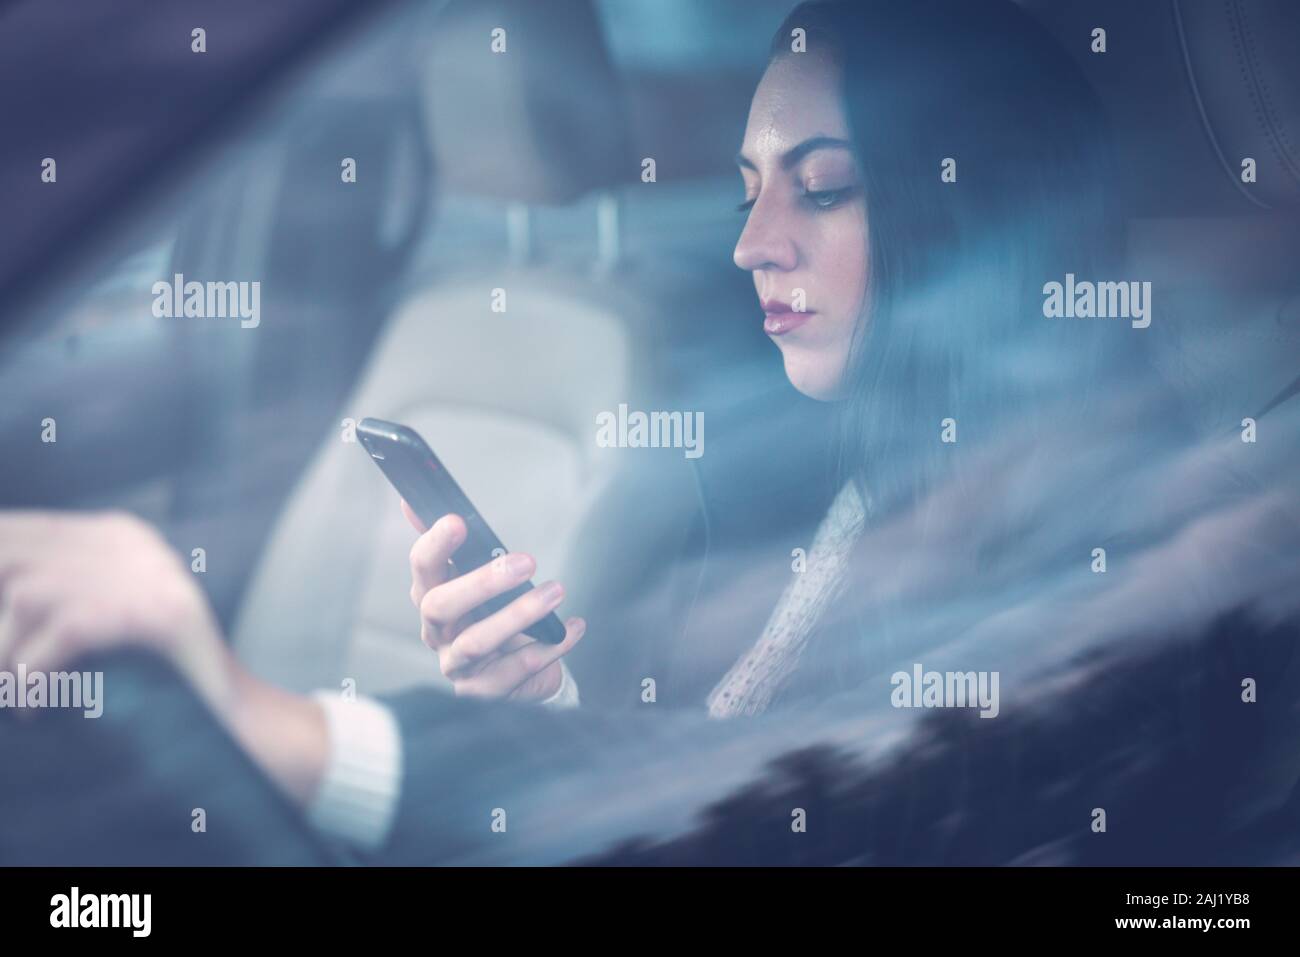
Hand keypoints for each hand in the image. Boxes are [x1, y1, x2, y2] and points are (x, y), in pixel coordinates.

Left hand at [0, 509, 330, 807]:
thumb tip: (1, 599)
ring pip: (27, 593)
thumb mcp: (107, 616)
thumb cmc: (159, 678)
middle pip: (14, 553)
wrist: (236, 713)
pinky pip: (64, 632)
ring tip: (12, 689)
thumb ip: (59, 594)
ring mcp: (148, 574)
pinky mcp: (159, 612)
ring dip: (5, 649)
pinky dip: (34, 673)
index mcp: (117, 536)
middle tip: (0, 665)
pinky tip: (34, 705)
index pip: (20, 532)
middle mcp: (129, 544)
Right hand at [402, 499, 584, 701]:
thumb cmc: (491, 616)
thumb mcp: (473, 578)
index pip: (422, 568)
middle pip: (441, 606)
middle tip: (527, 562)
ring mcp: (456, 664)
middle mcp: (437, 632)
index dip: (435, 545)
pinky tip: (573, 627)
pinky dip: (549, 647)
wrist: (515, 672)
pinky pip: (516, 670)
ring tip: (555, 592)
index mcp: (431, 596)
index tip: (457, 521)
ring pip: (477, 642)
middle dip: (482, 582)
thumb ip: (452, 544)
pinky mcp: (482, 691)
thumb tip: (412, 501)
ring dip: (519, 615)